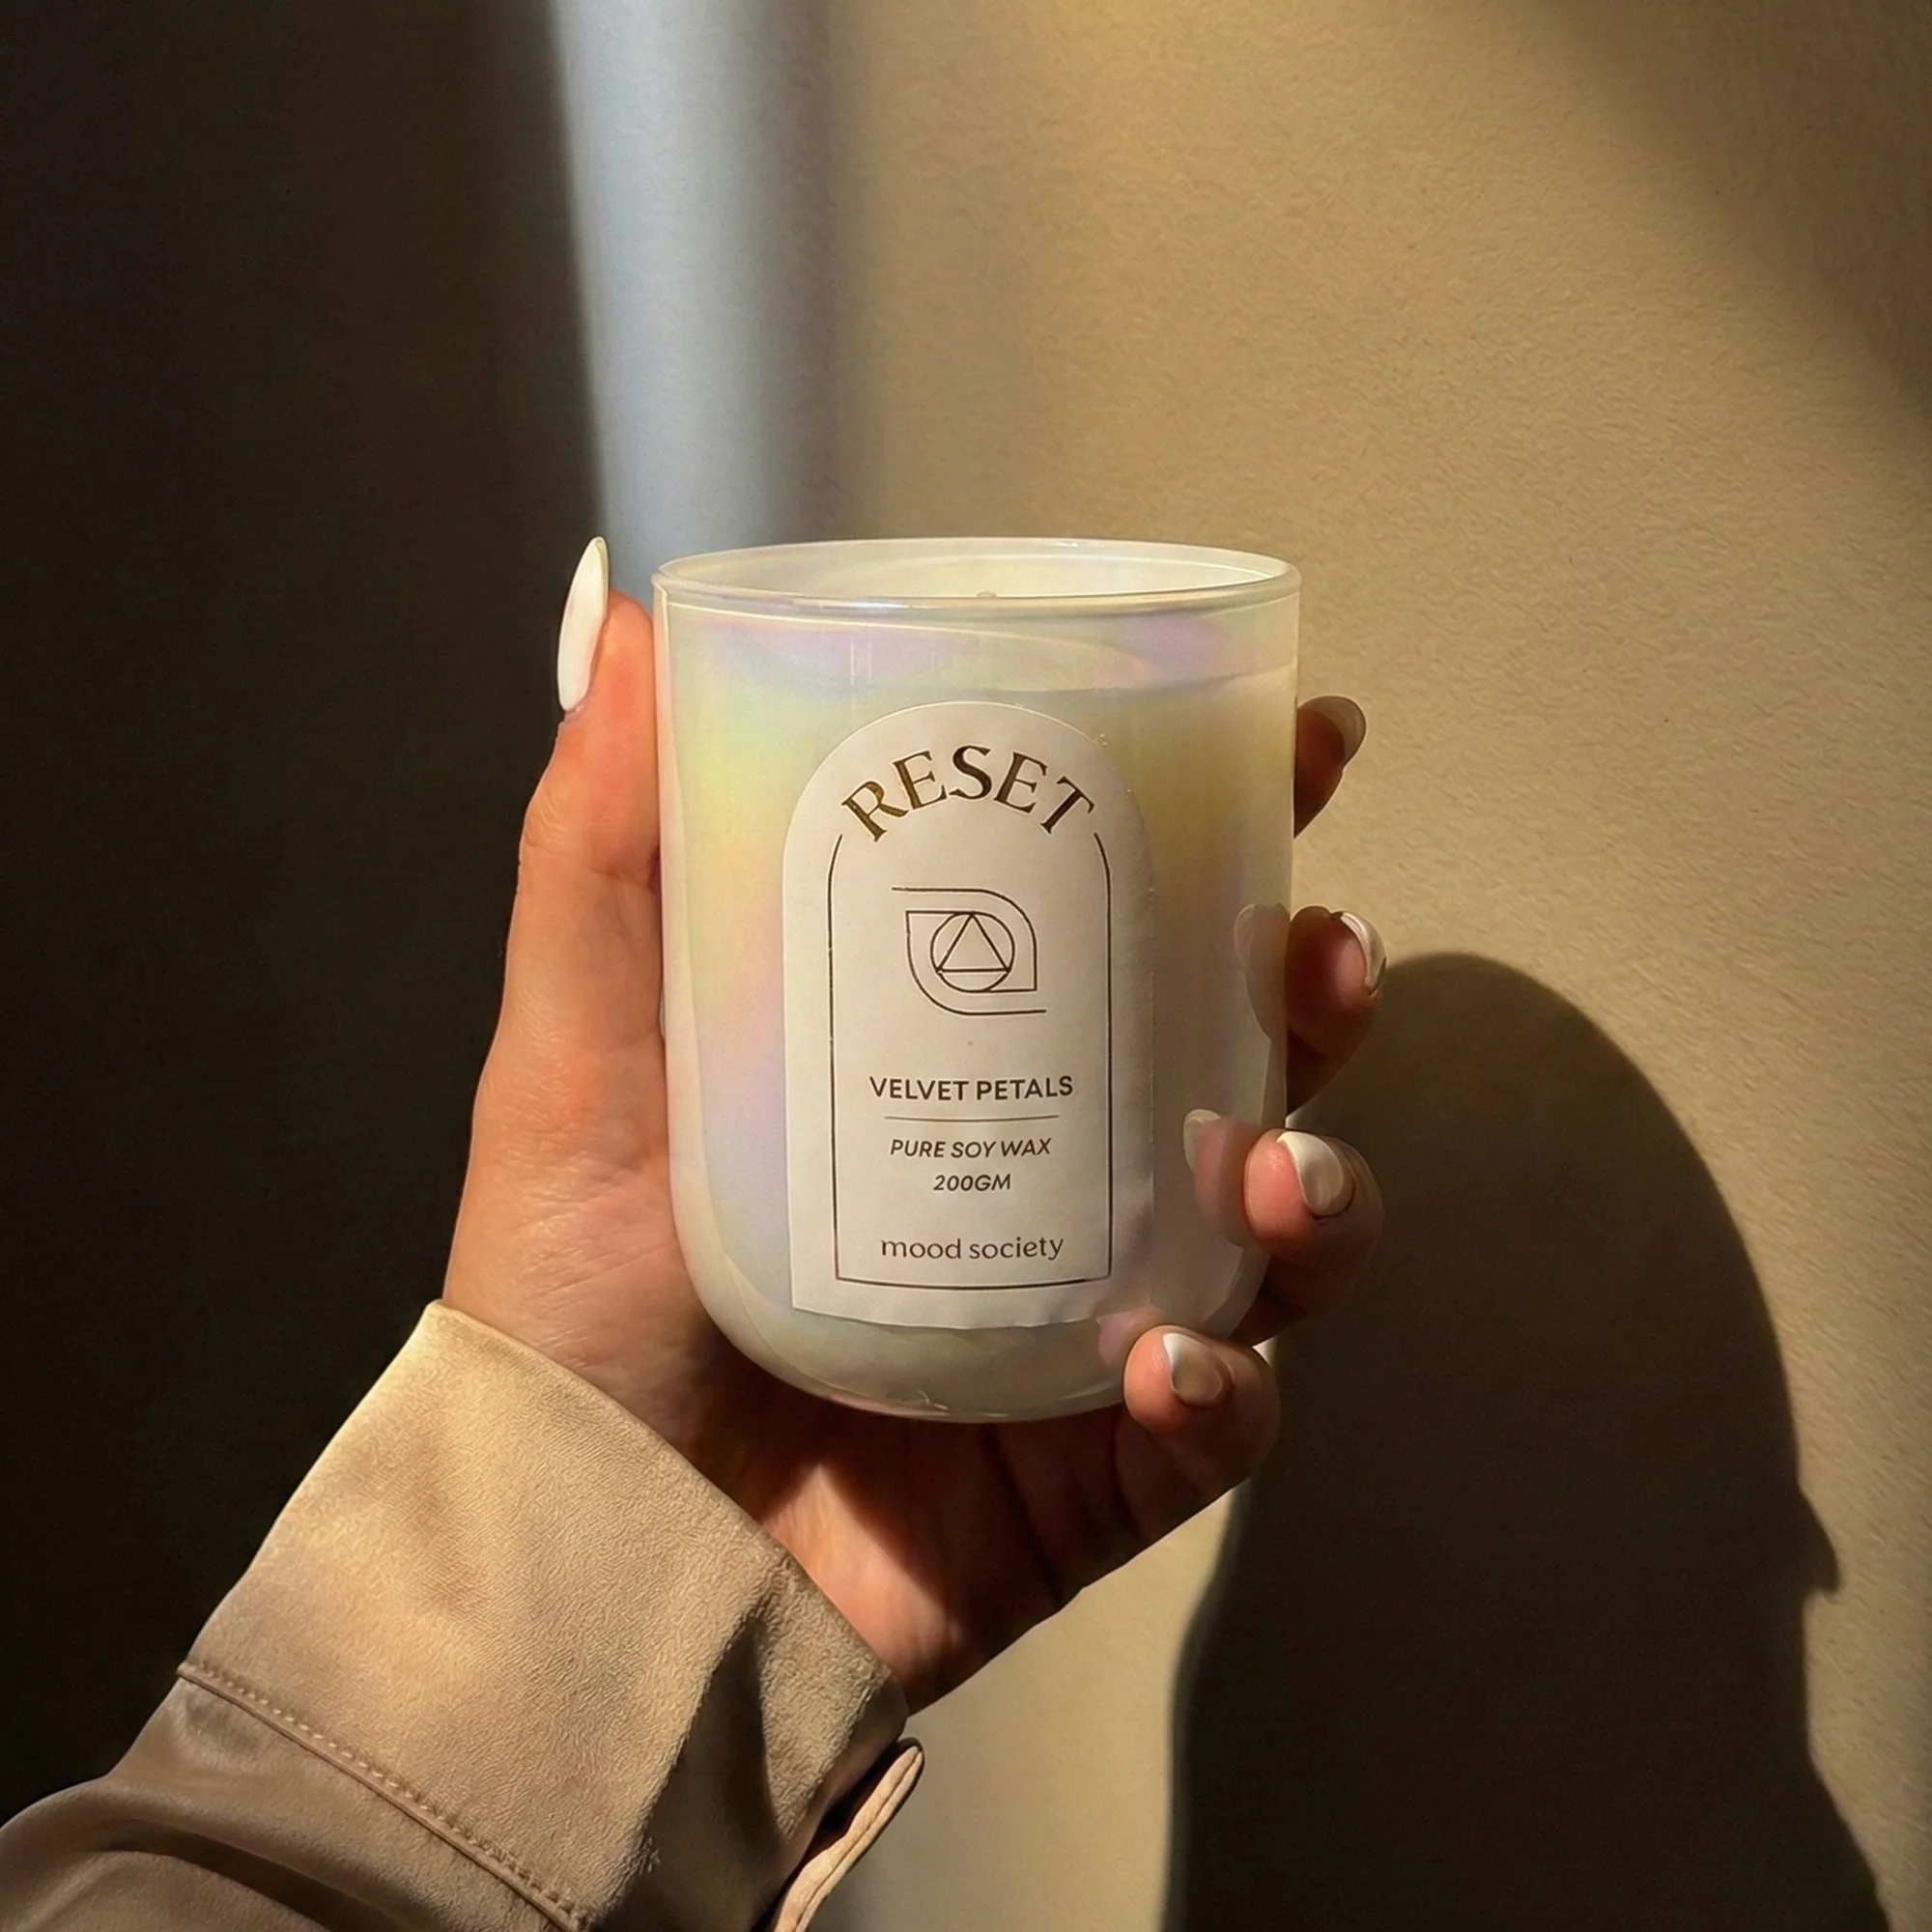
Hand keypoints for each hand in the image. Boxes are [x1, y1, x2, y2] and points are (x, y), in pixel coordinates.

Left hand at [444, 565, 1383, 1709]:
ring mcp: (1088, 1318)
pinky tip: (1175, 1357)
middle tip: (1319, 950)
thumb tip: (627, 606)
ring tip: (1267, 1169)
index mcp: (960, 1051)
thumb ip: (606, 842)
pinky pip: (1221, 1420)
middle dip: (1318, 990)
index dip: (1233, 823)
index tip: (1296, 739)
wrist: (579, 1543)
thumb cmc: (575, 1285)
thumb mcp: (583, 1040)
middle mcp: (1048, 1168)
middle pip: (1243, 1054)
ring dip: (1319, 1188)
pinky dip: (1226, 1387)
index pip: (1129, 914)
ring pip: (1279, 1232)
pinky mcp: (1099, 1465)